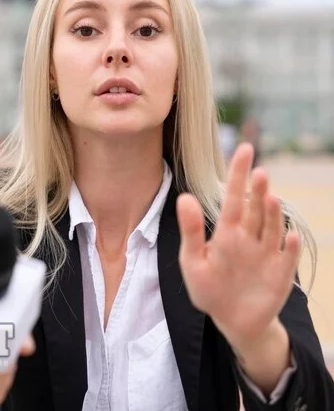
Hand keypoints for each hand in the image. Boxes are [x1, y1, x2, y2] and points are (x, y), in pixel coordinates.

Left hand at [177, 143, 299, 348]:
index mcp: (228, 233)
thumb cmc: (209, 288)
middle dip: (257, 191)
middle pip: (255, 210)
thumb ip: (191, 231)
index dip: (238, 175)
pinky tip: (287, 237)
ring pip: (272, 228)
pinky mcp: (280, 274)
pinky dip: (288, 248)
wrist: (232, 320)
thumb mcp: (193, 261)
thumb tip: (184, 197)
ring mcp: (267, 255)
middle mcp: (250, 238)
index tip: (243, 150)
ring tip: (269, 197)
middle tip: (259, 172)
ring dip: (273, 214)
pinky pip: (286, 258)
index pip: (232, 199)